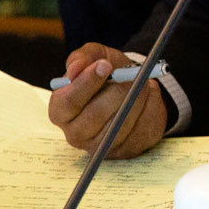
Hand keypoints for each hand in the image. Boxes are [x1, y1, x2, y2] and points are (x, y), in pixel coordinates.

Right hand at [47, 43, 166, 157]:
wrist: (135, 90)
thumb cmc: (110, 74)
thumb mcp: (96, 57)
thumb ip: (82, 58)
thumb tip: (74, 70)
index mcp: (61, 110)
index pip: (67, 102)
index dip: (86, 83)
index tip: (105, 66)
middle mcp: (75, 132)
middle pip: (95, 114)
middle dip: (117, 91)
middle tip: (131, 75)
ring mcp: (99, 145)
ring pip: (119, 124)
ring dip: (135, 100)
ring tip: (141, 85)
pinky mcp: (122, 150)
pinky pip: (138, 131)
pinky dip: (146, 111)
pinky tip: (145, 101)